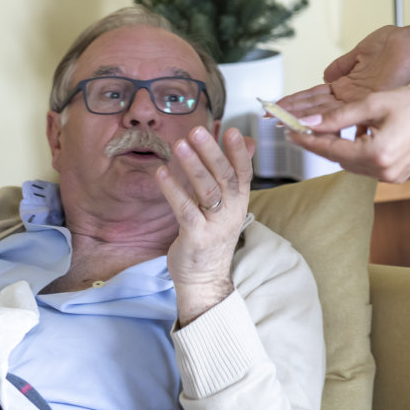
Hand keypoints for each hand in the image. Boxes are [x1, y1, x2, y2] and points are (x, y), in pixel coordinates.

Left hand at [156, 125, 252, 325]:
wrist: (205, 279)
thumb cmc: (212, 237)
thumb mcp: (228, 206)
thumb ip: (231, 175)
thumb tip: (248, 142)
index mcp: (240, 202)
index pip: (244, 172)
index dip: (239, 152)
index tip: (232, 130)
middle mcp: (231, 212)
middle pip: (225, 177)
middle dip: (212, 152)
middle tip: (197, 130)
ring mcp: (215, 225)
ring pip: (207, 191)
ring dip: (193, 166)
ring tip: (179, 145)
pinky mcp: (196, 236)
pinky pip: (184, 209)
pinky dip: (172, 189)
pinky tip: (161, 172)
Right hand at [276, 23, 409, 139]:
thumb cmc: (393, 44)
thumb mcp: (360, 52)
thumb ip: (341, 65)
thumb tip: (325, 76)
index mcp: (348, 86)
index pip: (314, 96)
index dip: (294, 101)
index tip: (273, 106)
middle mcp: (352, 97)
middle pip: (316, 108)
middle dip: (291, 113)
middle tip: (269, 119)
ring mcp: (361, 100)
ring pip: (326, 112)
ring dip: (303, 116)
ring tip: (283, 122)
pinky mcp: (372, 99)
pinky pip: (345, 110)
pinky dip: (326, 116)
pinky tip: (310, 123)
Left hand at [282, 84, 409, 183]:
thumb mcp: (374, 103)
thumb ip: (339, 116)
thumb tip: (309, 121)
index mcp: (376, 154)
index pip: (330, 150)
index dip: (306, 140)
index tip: (289, 132)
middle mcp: (382, 172)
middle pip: (339, 159)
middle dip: (321, 143)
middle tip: (303, 129)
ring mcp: (390, 177)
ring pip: (351, 165)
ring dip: (338, 149)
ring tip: (325, 132)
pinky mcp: (396, 176)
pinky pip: (366, 167)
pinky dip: (355, 154)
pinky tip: (352, 139)